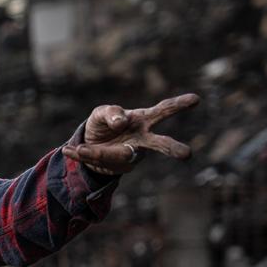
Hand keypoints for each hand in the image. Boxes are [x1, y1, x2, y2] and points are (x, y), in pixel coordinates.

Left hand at [62, 93, 199, 175]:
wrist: (88, 146)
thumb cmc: (103, 124)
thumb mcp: (101, 113)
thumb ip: (111, 113)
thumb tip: (122, 122)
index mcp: (143, 120)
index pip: (163, 110)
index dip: (179, 105)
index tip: (196, 99)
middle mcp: (142, 140)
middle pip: (160, 144)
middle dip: (172, 149)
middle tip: (187, 154)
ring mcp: (131, 156)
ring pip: (121, 157)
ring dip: (99, 153)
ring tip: (78, 149)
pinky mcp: (118, 168)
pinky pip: (100, 160)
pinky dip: (83, 154)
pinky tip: (70, 150)